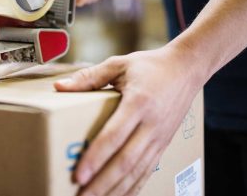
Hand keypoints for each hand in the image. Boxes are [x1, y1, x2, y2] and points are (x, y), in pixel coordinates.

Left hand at [54, 44, 205, 195]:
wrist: (187, 69)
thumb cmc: (150, 66)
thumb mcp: (119, 64)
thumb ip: (89, 77)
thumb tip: (60, 87)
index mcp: (138, 102)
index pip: (114, 136)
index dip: (96, 157)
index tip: (79, 175)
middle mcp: (151, 124)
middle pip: (126, 161)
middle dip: (103, 183)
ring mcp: (160, 137)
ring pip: (138, 171)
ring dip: (116, 190)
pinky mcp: (164, 144)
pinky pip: (148, 170)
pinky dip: (134, 187)